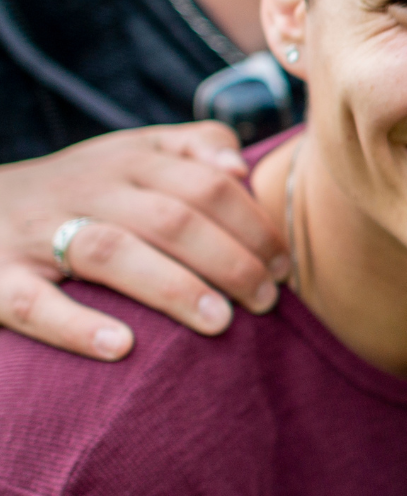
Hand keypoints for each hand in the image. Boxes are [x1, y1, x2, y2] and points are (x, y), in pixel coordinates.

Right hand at [0, 124, 287, 359]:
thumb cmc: (74, 190)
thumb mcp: (127, 153)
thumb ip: (189, 149)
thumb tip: (239, 166)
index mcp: (126, 161)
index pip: (206, 185)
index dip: (254, 226)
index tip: (284, 267)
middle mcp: (85, 190)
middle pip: (172, 218)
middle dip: (231, 261)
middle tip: (266, 301)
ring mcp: (37, 233)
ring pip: (113, 252)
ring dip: (174, 288)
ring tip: (220, 323)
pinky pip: (33, 302)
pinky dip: (76, 326)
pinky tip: (121, 347)